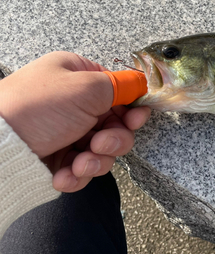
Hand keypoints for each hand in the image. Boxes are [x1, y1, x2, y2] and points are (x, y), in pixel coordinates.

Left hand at [0, 52, 150, 192]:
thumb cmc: (35, 109)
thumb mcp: (85, 88)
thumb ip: (120, 85)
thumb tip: (141, 83)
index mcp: (79, 78)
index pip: (118, 93)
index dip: (132, 109)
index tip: (135, 120)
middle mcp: (74, 104)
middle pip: (115, 125)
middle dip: (113, 140)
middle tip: (101, 144)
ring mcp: (66, 132)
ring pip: (102, 150)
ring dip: (96, 161)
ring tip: (79, 164)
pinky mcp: (57, 157)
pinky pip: (82, 168)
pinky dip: (77, 175)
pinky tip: (65, 175)